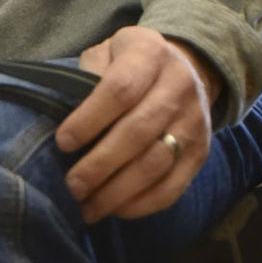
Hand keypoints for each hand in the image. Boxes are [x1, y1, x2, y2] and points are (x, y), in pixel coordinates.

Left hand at [54, 27, 221, 222]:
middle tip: (72, 186)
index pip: (120, 90)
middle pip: (138, 132)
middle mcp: (179, 86)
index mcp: (150, 55)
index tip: (63, 143)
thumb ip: (86, 75)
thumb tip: (60, 115)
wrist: (185, 67)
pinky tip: (115, 210)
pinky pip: (173, 186)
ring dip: (118, 192)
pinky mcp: (201, 153)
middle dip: (100, 164)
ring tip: (88, 206)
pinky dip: (142, 204)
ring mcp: (194, 122)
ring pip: (156, 164)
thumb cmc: (127, 64)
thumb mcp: (106, 52)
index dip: (89, 119)